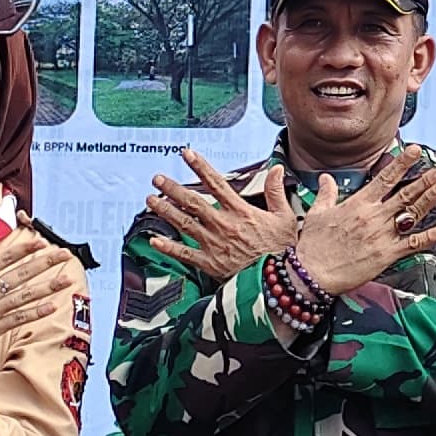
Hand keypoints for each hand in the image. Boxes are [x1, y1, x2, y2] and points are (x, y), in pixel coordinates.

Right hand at [0, 229, 85, 357]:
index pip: (3, 258)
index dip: (24, 248)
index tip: (41, 240)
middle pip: (21, 275)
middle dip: (46, 263)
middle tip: (66, 254)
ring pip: (25, 297)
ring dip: (48, 287)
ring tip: (68, 279)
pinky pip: (18, 320)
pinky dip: (36, 313)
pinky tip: (52, 306)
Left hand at [146, 151, 301, 283]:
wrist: (279, 282)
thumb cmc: (283, 250)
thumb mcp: (285, 217)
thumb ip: (276, 191)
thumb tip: (275, 169)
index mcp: (241, 212)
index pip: (216, 183)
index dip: (200, 167)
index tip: (186, 154)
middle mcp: (223, 225)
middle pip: (193, 202)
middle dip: (172, 188)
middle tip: (157, 178)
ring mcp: (214, 244)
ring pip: (184, 224)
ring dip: (165, 210)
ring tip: (150, 200)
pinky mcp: (209, 264)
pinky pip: (184, 254)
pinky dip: (168, 248)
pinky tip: (153, 240)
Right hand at [290, 161, 435, 294]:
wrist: (313, 273)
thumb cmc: (313, 246)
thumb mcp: (317, 213)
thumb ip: (326, 193)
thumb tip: (326, 178)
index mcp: (358, 204)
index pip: (385, 178)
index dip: (402, 163)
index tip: (415, 151)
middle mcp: (373, 216)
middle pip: (405, 194)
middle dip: (426, 180)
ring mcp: (382, 235)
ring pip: (412, 213)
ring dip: (430, 199)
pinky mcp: (387, 255)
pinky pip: (413, 244)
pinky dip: (430, 236)